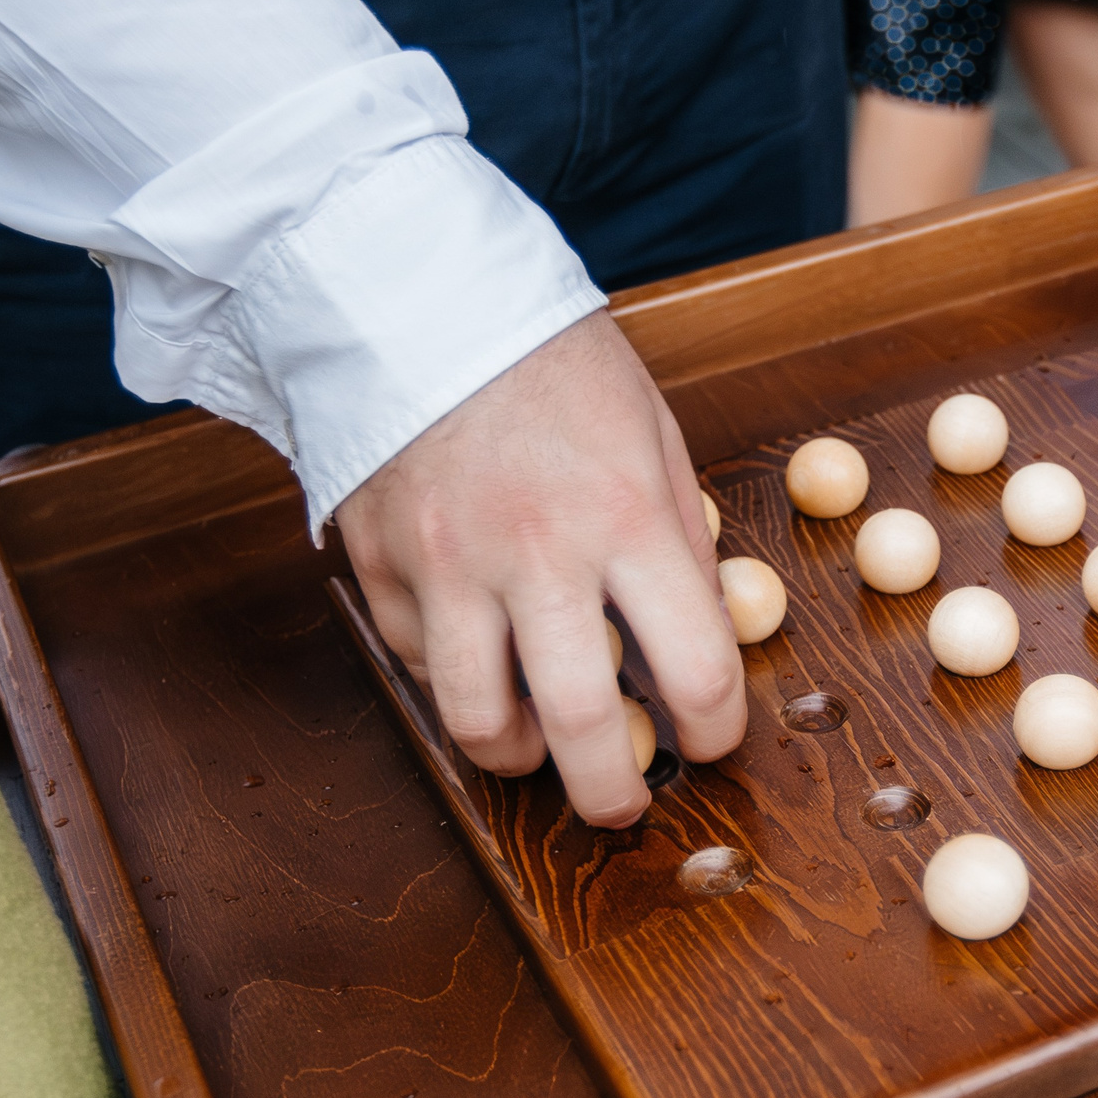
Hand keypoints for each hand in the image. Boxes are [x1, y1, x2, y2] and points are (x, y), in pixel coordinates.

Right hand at [338, 311, 744, 826]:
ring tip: (542, 750)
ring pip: (478, 723)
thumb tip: (700, 640)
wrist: (415, 294)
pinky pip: (419, 665)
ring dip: (520, 758)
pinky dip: (455, 683)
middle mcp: (537, 555)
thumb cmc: (553, 365)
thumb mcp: (653, 438)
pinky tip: (482, 661)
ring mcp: (446, 567)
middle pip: (585, 730)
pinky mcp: (379, 566)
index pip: (697, 671)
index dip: (719, 731)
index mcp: (628, 519)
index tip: (716, 740)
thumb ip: (677, 544)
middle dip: (615, 794)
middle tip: (626, 803)